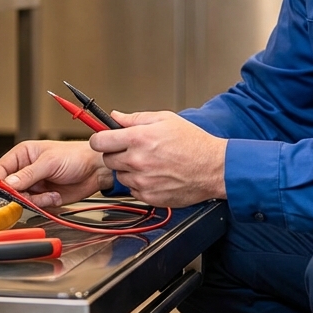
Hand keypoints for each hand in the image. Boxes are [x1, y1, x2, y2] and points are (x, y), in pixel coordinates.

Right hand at [0, 139, 111, 208]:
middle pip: (9, 188)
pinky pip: (35, 206)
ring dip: (36, 201)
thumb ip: (28, 174)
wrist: (96, 170)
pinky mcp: (43, 196)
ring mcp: (35, 184)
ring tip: (50, 195)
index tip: (6, 191)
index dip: (1, 181)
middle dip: (21, 195)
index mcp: (23, 155)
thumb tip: (8, 183)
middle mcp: (26, 170)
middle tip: (31, 196)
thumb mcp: (50, 162)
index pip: (1, 169)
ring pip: (22, 199)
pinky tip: (55, 197)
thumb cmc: (76, 156)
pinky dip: (45, 204)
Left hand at [89, 111, 227, 206]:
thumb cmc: (193, 143)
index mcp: (138, 139)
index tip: (104, 140)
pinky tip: (156, 175)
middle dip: (116, 154)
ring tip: (149, 163)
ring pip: (120, 176)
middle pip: (107, 159)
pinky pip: (133, 190)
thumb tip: (116, 116)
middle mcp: (137, 161)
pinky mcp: (149, 196)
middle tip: (132, 151)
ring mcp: (142, 181)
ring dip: (129, 170)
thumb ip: (136, 118)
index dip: (100, 139)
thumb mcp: (165, 120)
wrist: (213, 168)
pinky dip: (140, 184)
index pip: (99, 141)